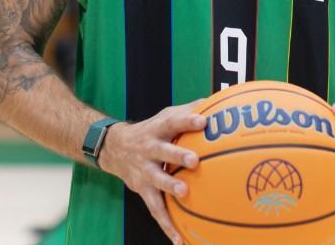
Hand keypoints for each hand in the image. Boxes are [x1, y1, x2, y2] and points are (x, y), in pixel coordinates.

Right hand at [98, 100, 206, 244]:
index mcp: (159, 129)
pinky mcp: (143, 190)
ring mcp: (145, 170)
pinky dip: (167, 226)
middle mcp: (149, 148)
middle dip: (178, 155)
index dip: (187, 120)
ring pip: (157, 180)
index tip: (203, 121)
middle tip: (194, 160)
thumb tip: (220, 103)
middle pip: (164, 151)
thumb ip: (190, 111)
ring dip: (170, 188)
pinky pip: (156, 210)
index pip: (174, 122)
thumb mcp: (166, 116)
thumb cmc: (152, 130)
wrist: (114, 148)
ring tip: (185, 193)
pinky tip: (180, 240)